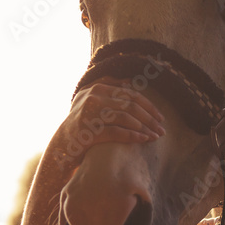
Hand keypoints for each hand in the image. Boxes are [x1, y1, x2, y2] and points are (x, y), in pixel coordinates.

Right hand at [52, 78, 166, 165]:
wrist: (63, 143)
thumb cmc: (82, 122)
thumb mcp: (90, 100)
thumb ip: (107, 88)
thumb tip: (129, 81)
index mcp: (97, 88)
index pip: (131, 95)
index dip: (149, 106)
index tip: (160, 117)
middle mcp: (93, 98)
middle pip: (131, 106)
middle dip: (150, 119)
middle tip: (162, 130)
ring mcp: (90, 114)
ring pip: (126, 118)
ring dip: (145, 128)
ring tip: (156, 136)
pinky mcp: (89, 131)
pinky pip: (117, 132)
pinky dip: (133, 136)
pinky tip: (144, 139)